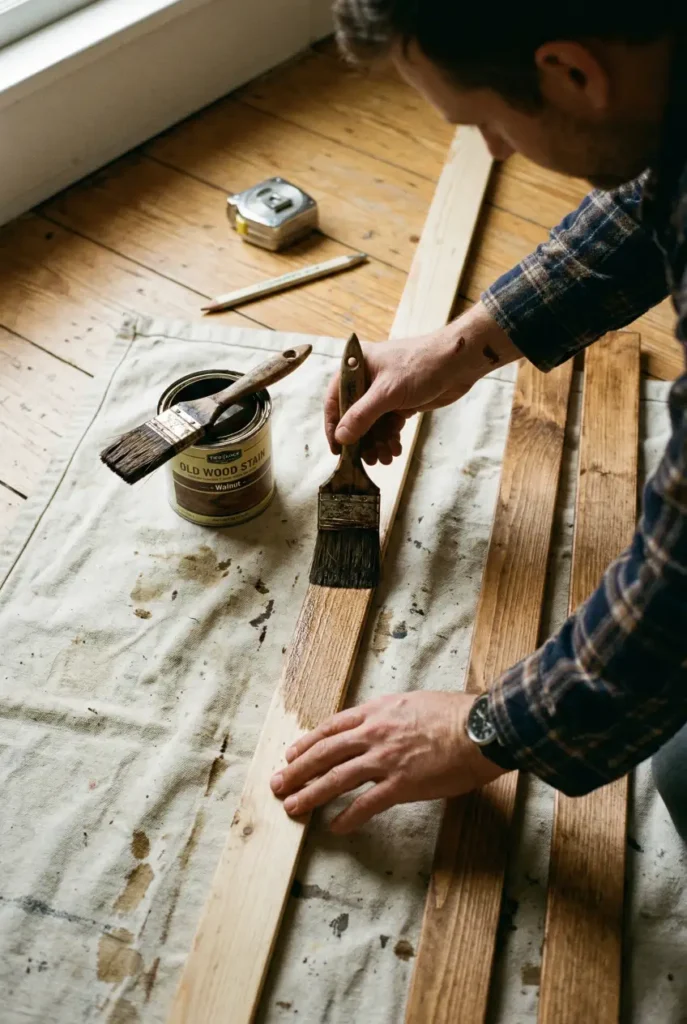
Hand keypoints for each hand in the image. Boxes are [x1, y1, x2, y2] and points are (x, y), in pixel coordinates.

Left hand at [270, 691, 506, 833]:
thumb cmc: (454, 714)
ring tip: (292, 807)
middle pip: (324, 753)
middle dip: (296, 770)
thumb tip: (380, 722)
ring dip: (310, 794)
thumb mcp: (412, 702)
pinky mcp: (401, 785)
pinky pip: (366, 804)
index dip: (307, 743)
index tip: (291, 754)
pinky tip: (336, 827)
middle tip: (277, 783)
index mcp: (377, 712)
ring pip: (336, 779)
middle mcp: (374, 734)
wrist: (480, 729)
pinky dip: (348, 817)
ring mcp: (385, 760)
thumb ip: (390, 714)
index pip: (331, 727)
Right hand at [325, 302, 518, 465]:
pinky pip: (389, 423)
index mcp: (356, 366)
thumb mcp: (387, 392)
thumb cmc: (421, 366)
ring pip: (373, 423)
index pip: (335, 400)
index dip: (334, 426)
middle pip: (354, 416)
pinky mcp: (400, 400)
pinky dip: (391, 437)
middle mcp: (367, 378)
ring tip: (386, 458)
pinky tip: (396, 449)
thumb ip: (362, 416)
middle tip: (368, 460)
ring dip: (378, 442)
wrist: (459, 362)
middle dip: (362, 440)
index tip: (337, 450)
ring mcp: (384, 390)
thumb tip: (341, 437)